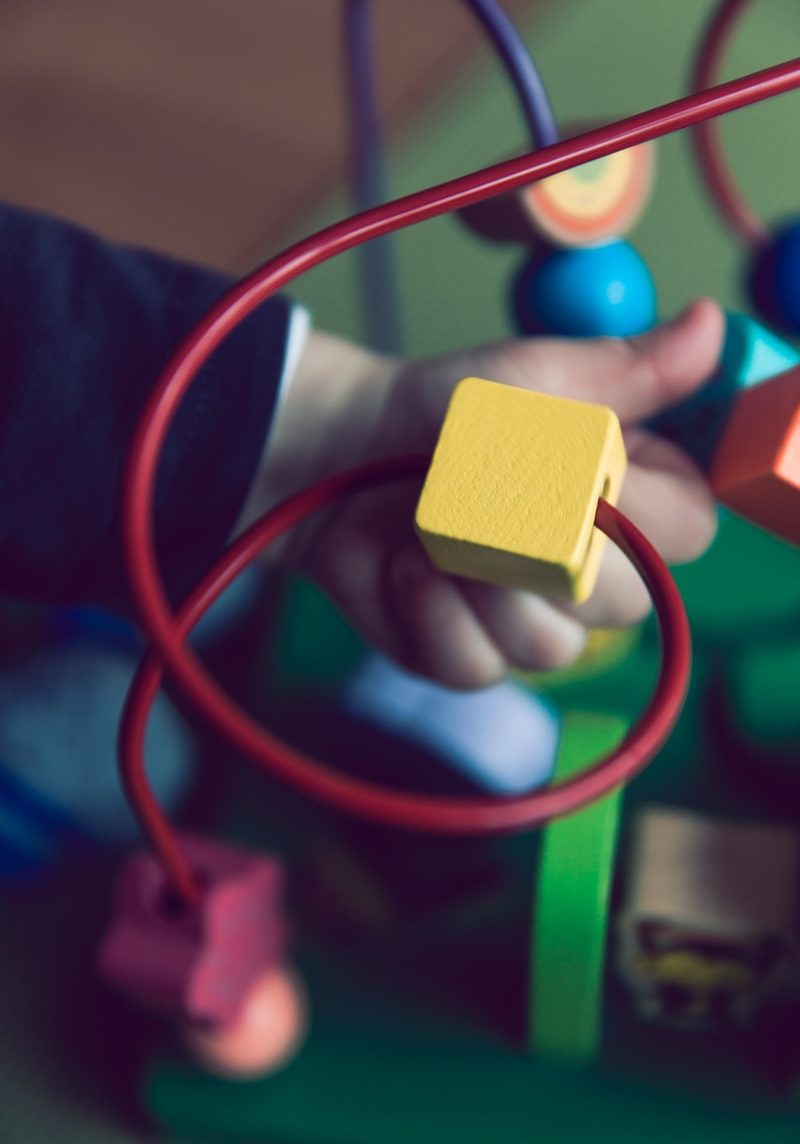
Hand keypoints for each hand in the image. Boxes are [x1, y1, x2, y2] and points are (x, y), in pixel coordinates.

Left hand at [239, 299, 723, 687]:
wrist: (340, 454)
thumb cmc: (439, 411)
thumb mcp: (529, 378)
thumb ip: (622, 371)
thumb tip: (708, 328)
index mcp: (626, 497)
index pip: (686, 531)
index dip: (639, 507)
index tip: (582, 466)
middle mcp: (589, 571)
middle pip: (624, 603)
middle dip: (544, 547)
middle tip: (488, 494)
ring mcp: (528, 621)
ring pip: (549, 647)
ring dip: (479, 579)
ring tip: (434, 527)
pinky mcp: (466, 656)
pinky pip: (474, 666)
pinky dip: (429, 611)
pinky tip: (405, 566)